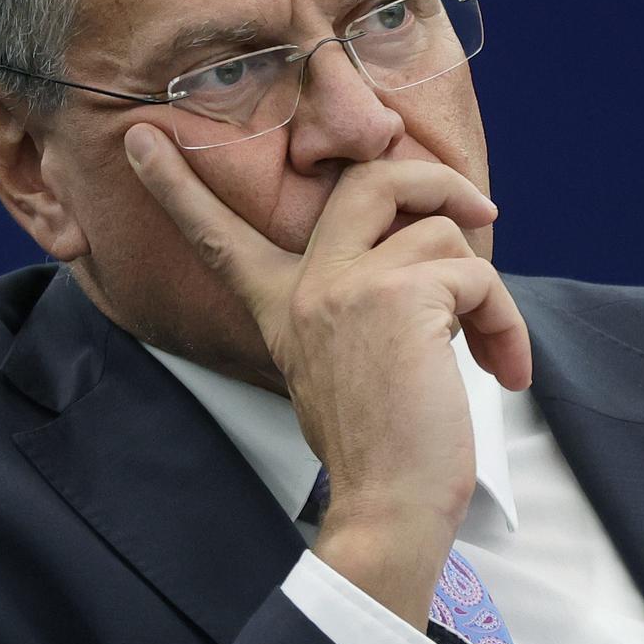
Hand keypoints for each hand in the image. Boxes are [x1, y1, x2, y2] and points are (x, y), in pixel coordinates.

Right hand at [124, 123, 530, 625]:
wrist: (390, 506)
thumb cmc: (380, 448)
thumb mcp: (342, 364)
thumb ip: (357, 305)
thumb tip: (423, 264)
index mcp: (282, 305)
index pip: (220, 234)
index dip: (177, 185)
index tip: (140, 138)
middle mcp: (307, 287)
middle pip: (367, 179)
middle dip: (433, 178)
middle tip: (479, 212)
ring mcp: (349, 286)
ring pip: (441, 235)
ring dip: (487, 293)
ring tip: (489, 351)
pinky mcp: (400, 298)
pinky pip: (475, 276)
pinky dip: (503, 321)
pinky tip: (502, 368)